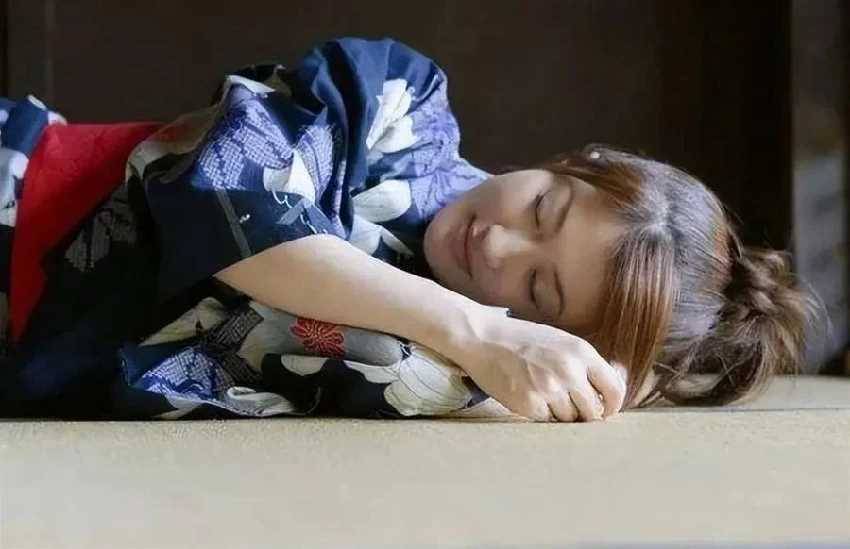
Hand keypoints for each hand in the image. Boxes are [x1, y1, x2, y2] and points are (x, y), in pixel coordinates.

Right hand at [445, 306, 626, 421]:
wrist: (482, 338)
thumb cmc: (522, 340)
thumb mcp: (561, 341)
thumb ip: (585, 364)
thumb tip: (608, 392)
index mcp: (582, 352)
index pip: (615, 389)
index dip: (612, 405)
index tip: (605, 411)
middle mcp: (569, 371)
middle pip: (593, 411)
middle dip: (583, 413)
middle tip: (568, 406)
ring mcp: (549, 388)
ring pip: (570, 419)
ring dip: (560, 414)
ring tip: (543, 395)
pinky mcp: (530, 403)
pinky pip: (548, 421)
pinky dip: (541, 415)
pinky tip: (529, 397)